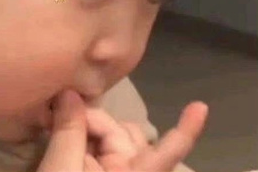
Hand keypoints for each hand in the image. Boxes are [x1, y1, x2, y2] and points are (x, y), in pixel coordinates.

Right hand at [37, 89, 207, 171]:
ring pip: (114, 135)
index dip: (184, 131)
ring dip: (91, 127)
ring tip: (60, 125)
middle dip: (93, 120)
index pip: (166, 152)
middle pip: (123, 132)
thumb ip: (68, 133)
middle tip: (57, 115)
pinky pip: (103, 143)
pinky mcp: (106, 171)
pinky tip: (65, 128)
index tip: (200, 108)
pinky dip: (87, 133)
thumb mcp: (61, 171)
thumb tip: (70, 94)